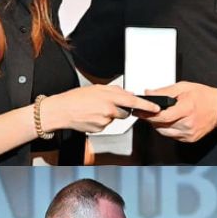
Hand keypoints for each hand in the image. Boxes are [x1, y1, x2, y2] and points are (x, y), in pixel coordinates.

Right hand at [44, 85, 160, 132]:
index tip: (156, 108)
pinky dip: (100, 121)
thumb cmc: (75, 98)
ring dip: (108, 115)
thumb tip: (127, 94)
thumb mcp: (96, 88)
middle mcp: (108, 110)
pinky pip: (105, 125)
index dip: (147, 106)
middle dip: (120, 109)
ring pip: (114, 119)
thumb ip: (114, 91)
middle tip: (106, 105)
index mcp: (109, 98)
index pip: (133, 102)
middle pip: (124, 113)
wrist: (60, 111)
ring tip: (93, 110)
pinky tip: (90, 116)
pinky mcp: (99, 129)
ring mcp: (104, 121)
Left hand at [142, 82, 216, 141]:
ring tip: (162, 115)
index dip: (148, 115)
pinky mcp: (190, 139)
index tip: (140, 111)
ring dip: (158, 125)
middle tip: (149, 111)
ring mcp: (189, 133)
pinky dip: (168, 129)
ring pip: (164, 132)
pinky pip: (172, 135)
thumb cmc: (204, 96)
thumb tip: (149, 93)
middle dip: (151, 119)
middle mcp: (188, 123)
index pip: (162, 116)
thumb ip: (164, 91)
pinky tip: (171, 121)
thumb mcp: (184, 87)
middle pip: (161, 125)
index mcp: (186, 109)